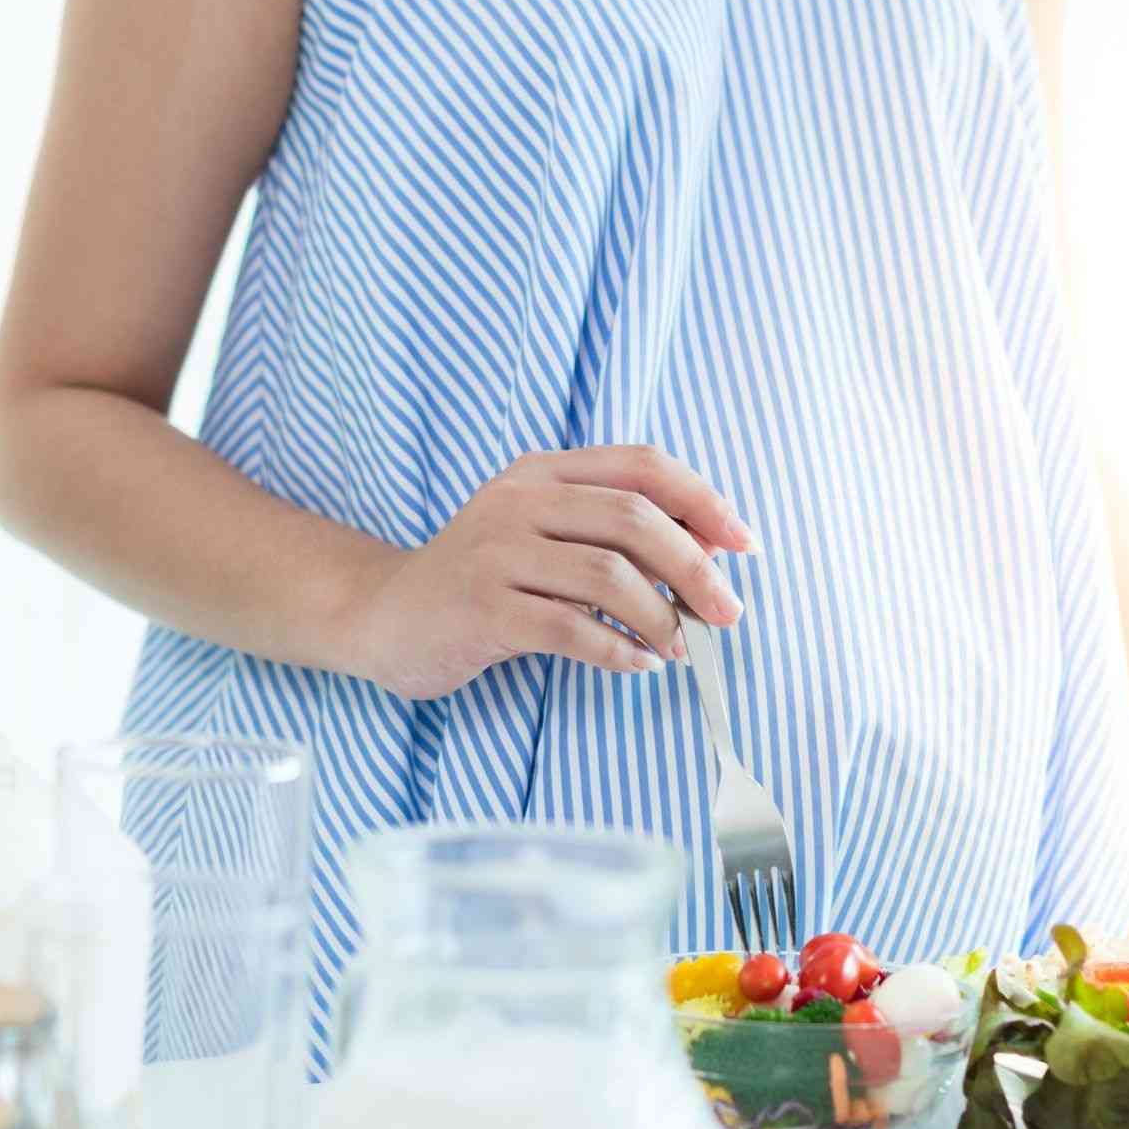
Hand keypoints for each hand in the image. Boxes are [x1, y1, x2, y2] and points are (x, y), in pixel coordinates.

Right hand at [354, 446, 756, 698]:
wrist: (383, 616)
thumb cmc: (483, 582)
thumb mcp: (545, 539)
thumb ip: (615, 536)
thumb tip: (712, 555)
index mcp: (543, 473)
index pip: (642, 465)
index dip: (703, 500)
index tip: (745, 544)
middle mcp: (518, 501)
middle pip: (634, 519)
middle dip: (695, 568)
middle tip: (728, 613)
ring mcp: (495, 553)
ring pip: (608, 576)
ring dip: (660, 617)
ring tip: (677, 645)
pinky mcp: (480, 607)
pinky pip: (570, 629)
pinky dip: (618, 651)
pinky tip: (636, 664)